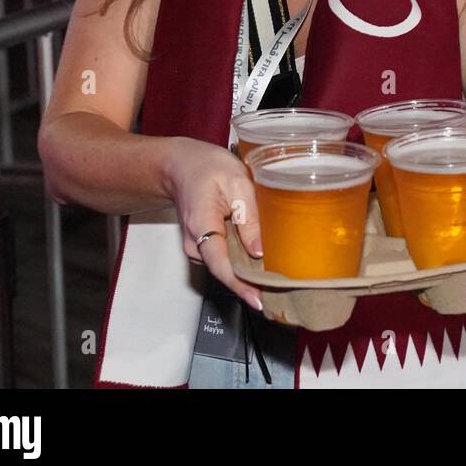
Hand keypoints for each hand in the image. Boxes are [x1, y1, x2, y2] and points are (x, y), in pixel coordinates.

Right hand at [163, 137, 263, 311]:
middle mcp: (194, 242)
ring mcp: (197, 246)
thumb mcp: (237, 182)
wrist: (182, 165)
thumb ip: (248, 217)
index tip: (258, 300)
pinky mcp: (204, 246)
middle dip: (251, 283)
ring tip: (278, 276)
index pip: (220, 264)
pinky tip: (262, 260)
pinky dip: (242, 261)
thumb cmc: (208, 168)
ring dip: (249, 272)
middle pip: (225, 271)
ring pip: (226, 266)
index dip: (240, 285)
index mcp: (201, 224)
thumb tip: (259, 250)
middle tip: (282, 290)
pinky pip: (224, 259)